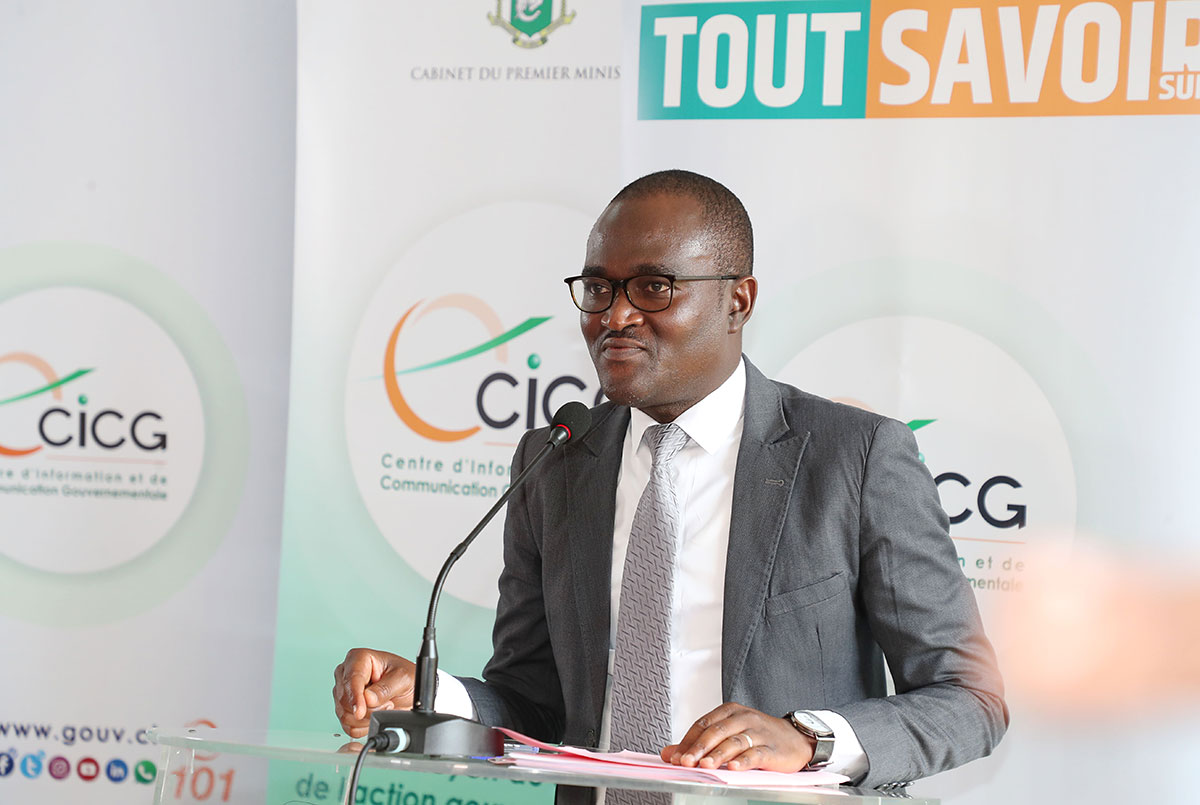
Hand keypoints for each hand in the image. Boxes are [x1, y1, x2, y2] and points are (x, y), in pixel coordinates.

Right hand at [332, 648, 415, 737]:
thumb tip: (368, 699)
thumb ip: (386, 688)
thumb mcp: (403, 678)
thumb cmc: (406, 676)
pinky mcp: (345, 710)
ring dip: (368, 718)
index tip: (360, 712)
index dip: (355, 698)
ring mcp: (344, 693)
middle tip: (388, 703)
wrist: (409, 690)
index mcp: (358, 658)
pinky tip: (375, 715)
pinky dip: (363, 727)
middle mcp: (347, 674)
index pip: (351, 680)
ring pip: (346, 716)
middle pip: (345, 700)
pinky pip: (348, 727)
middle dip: (369, 709)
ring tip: (384, 706)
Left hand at [661, 702, 814, 771]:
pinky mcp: (771, 748)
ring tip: (705, 765)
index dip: (688, 741)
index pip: (703, 724)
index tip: (675, 757)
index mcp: (730, 711)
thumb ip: (699, 743)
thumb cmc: (759, 735)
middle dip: (698, 748)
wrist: (795, 738)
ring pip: (734, 742)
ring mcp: (758, 732)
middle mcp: (743, 718)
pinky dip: (744, 761)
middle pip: (716, 732)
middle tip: (685, 762)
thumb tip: (670, 753)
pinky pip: (756, 754)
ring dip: (718, 755)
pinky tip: (734, 768)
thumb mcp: (728, 734)